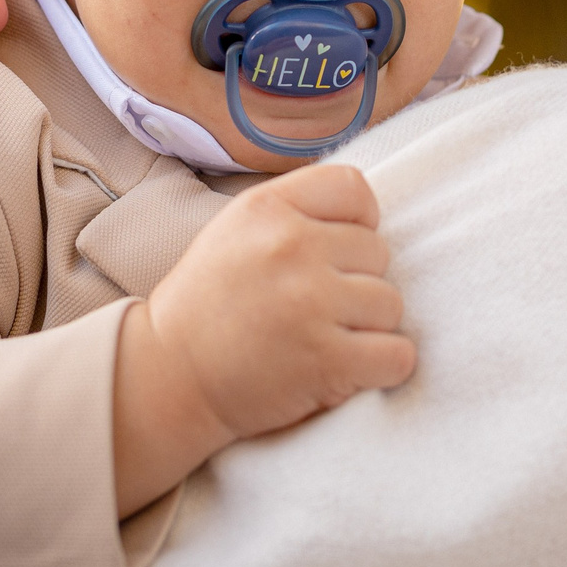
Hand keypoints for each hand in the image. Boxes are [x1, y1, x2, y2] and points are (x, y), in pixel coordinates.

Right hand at [111, 165, 414, 512]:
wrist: (169, 377)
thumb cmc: (208, 305)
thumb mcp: (236, 231)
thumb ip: (296, 212)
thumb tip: (365, 213)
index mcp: (268, 209)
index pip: (354, 189)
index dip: (358, 222)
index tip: (336, 253)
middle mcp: (291, 247)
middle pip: (379, 252)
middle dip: (356, 283)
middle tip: (314, 308)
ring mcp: (311, 303)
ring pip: (391, 304)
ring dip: (367, 328)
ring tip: (322, 338)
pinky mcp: (326, 359)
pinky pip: (397, 355)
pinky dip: (382, 367)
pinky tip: (348, 369)